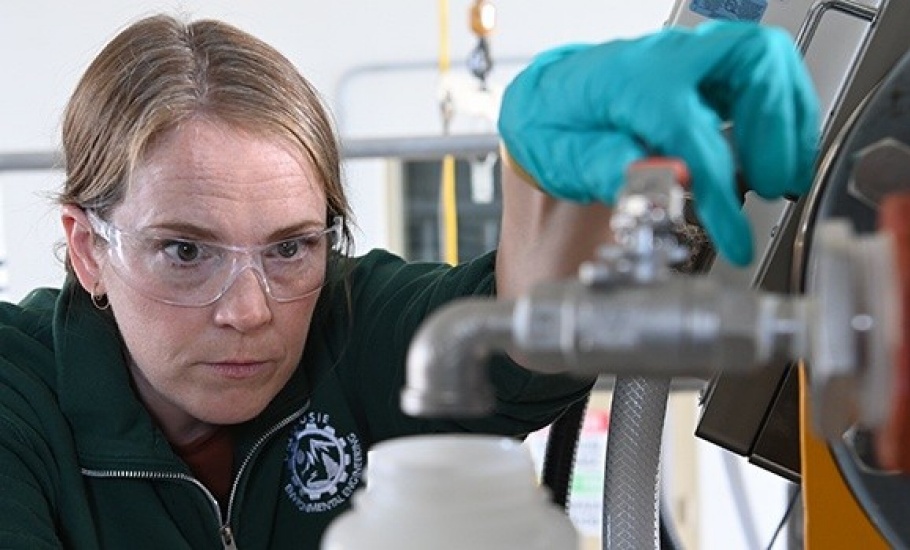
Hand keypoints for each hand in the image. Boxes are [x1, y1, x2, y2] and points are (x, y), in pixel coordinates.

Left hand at [498, 21, 819, 265]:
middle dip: (776, 127)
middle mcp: (666, 60)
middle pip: (753, 62)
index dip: (722, 193)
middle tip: (771, 184)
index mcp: (630, 84)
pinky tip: (778, 152)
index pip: (694, 134)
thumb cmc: (552, 126)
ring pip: (767, 60)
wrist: (543, 100)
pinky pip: (763, 73)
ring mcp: (689, 58)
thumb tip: (669, 181)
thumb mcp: (564, 158)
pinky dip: (782, 111)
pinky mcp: (704, 69)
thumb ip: (614, 168)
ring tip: (784, 176)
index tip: (735, 238)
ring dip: (788, 119)